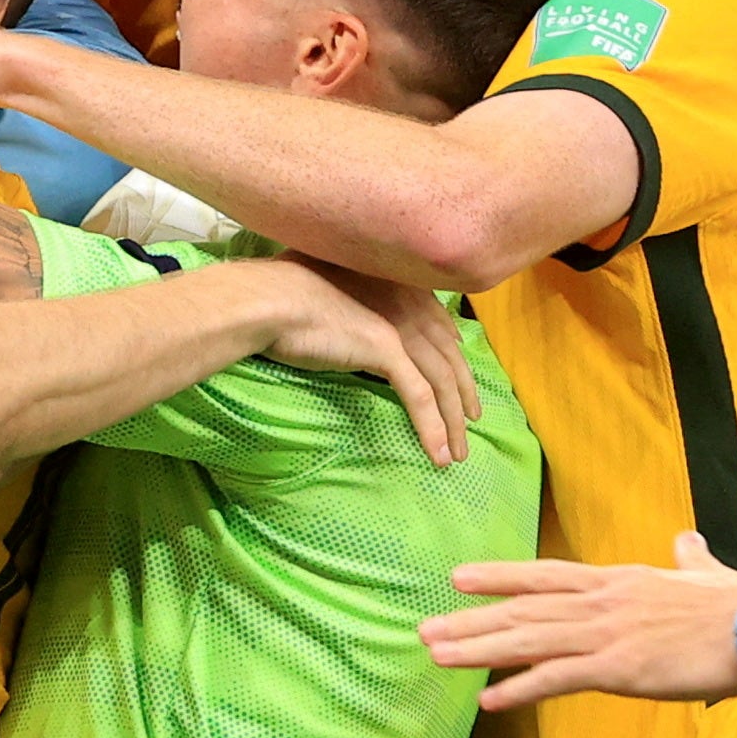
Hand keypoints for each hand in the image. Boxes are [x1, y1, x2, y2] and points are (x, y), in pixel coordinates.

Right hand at [257, 259, 477, 465]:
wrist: (266, 300)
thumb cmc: (276, 294)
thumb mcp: (319, 292)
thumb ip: (341, 302)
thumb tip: (336, 317)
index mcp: (389, 283)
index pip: (435, 321)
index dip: (451, 349)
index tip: (458, 370)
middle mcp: (402, 301)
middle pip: (446, 356)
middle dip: (463, 391)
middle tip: (471, 418)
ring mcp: (398, 326)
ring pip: (440, 381)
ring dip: (452, 421)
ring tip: (457, 452)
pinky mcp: (388, 350)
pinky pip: (420, 397)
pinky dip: (432, 427)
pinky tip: (438, 454)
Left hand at [419, 530, 736, 709]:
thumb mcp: (705, 573)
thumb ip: (687, 559)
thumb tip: (686, 540)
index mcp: (614, 581)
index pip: (543, 575)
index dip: (498, 577)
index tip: (458, 579)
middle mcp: (600, 602)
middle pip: (522, 610)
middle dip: (471, 620)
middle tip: (424, 629)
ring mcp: (606, 634)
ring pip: (527, 639)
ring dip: (478, 649)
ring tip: (436, 655)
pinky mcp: (619, 668)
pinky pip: (557, 679)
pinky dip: (519, 688)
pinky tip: (488, 699)